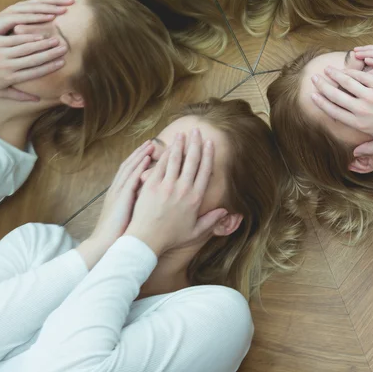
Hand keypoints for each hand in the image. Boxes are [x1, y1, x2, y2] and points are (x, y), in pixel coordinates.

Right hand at [0, 0, 74, 45]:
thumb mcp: (19, 34)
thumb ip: (31, 31)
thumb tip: (48, 34)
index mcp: (22, 11)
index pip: (42, 3)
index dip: (56, 0)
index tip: (71, 0)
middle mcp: (18, 9)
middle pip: (41, 1)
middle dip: (57, 0)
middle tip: (73, 0)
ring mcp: (12, 13)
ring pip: (35, 7)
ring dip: (51, 7)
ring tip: (65, 8)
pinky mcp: (6, 20)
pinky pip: (25, 17)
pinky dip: (39, 16)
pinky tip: (50, 16)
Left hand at [0, 34, 66, 93]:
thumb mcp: (0, 91)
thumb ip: (19, 95)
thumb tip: (37, 99)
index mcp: (11, 78)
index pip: (35, 72)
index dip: (50, 67)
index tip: (62, 62)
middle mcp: (8, 66)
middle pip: (34, 59)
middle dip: (51, 54)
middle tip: (64, 48)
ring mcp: (2, 53)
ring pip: (27, 48)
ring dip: (43, 44)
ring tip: (56, 40)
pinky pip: (16, 39)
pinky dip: (29, 37)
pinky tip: (40, 35)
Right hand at [77, 141, 154, 268]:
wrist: (104, 247)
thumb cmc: (119, 236)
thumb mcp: (129, 215)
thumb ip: (137, 204)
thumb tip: (151, 197)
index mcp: (118, 193)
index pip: (128, 171)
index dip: (138, 159)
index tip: (149, 150)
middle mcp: (117, 189)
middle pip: (129, 165)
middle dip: (139, 152)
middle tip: (151, 141)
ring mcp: (118, 193)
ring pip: (130, 168)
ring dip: (140, 155)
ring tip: (151, 144)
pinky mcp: (121, 199)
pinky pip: (131, 178)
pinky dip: (139, 167)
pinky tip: (148, 159)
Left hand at [125, 129, 226, 255]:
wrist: (146, 240)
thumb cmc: (171, 237)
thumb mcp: (195, 232)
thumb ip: (211, 221)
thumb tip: (225, 211)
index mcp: (195, 199)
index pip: (204, 171)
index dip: (208, 155)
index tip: (210, 143)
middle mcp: (183, 189)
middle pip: (192, 161)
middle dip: (195, 143)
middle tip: (197, 131)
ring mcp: (167, 186)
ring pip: (176, 159)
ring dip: (180, 144)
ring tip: (183, 133)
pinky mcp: (152, 185)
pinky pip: (161, 165)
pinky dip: (166, 154)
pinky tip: (168, 146)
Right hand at [310, 67, 372, 156]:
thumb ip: (369, 150)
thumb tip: (355, 154)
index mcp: (361, 124)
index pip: (335, 112)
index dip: (322, 103)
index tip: (313, 96)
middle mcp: (362, 109)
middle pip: (336, 95)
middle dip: (322, 86)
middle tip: (314, 79)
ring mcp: (371, 95)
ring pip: (346, 83)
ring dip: (334, 75)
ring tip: (326, 69)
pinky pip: (361, 75)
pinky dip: (351, 71)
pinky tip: (345, 67)